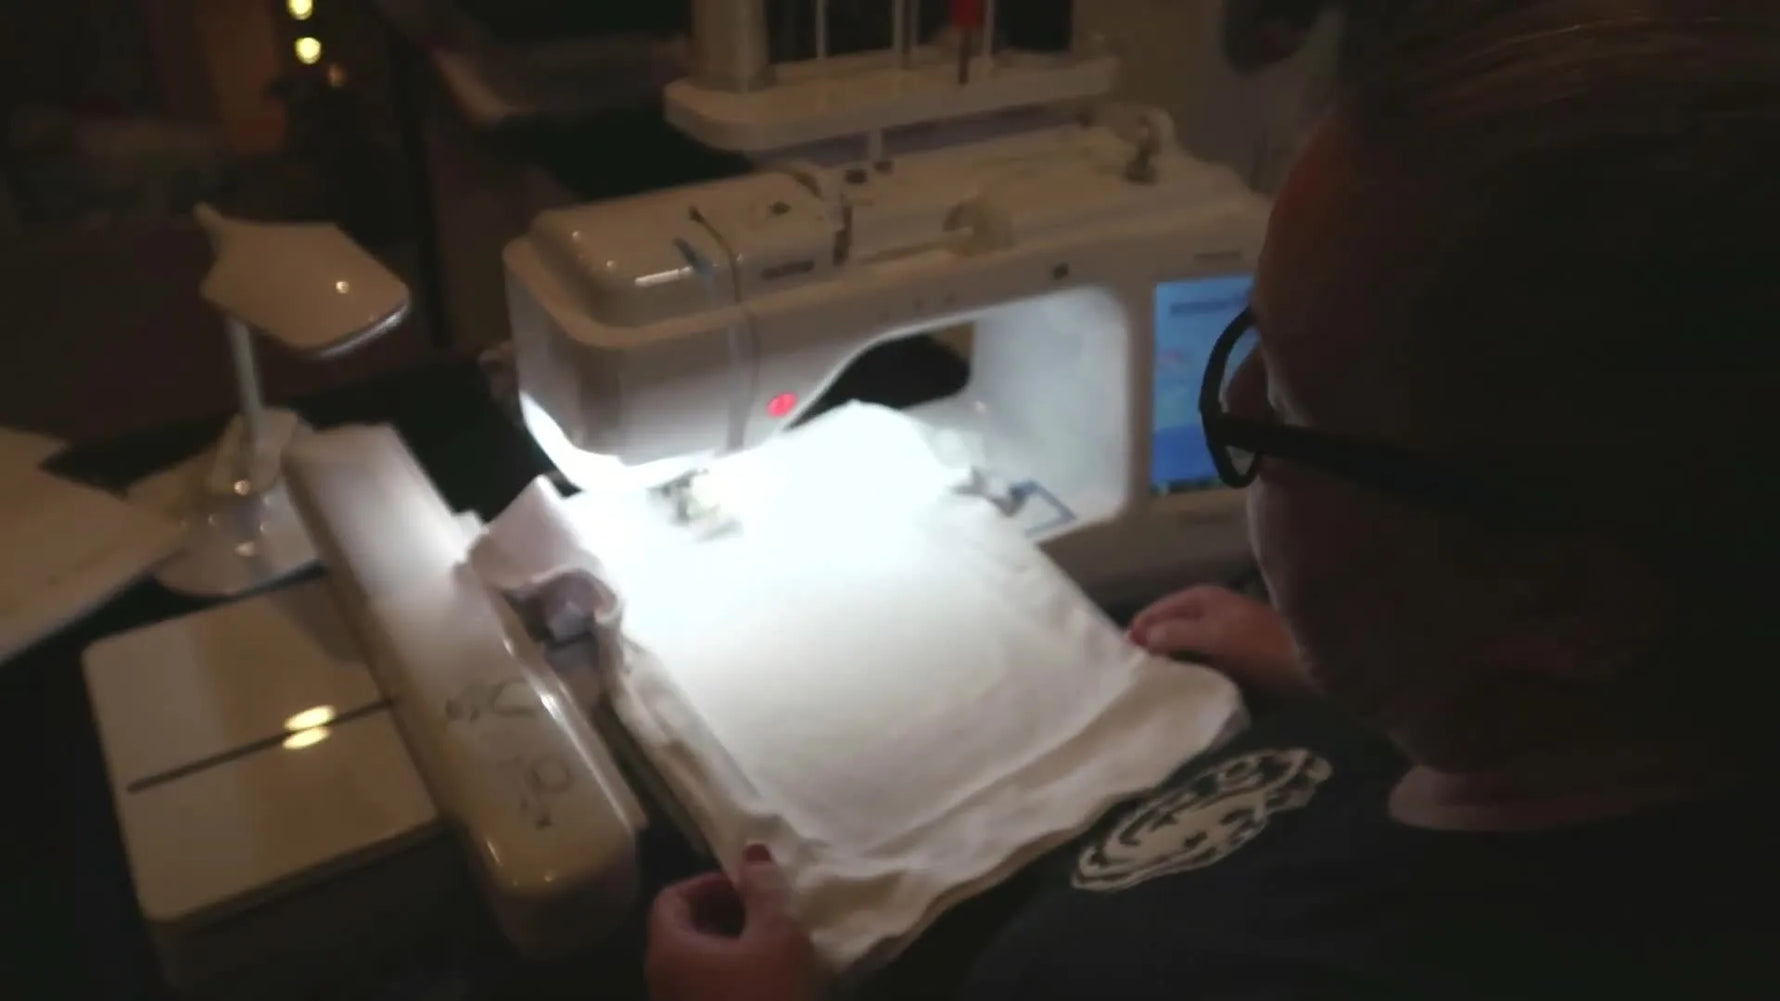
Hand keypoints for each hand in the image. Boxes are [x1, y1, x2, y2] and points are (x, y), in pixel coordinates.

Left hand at [647, 845, 827, 1000]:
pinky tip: (768, 987)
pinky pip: (706, 992)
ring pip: (696, 965)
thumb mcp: (777, 938)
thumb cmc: (767, 999)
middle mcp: (661, 981)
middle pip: (681, 931)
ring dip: (731, 948)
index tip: (748, 891)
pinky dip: (731, 978)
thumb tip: (751, 853)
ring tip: (772, 951)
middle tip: (765, 916)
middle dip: (724, 914)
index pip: (671, 897)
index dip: (709, 883)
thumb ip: (764, 891)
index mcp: (670, 950)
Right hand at [1128, 585, 1310, 696]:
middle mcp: (1207, 612)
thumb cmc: (1261, 646)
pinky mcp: (1233, 658)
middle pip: (1166, 630)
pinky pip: (1200, 664)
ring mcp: (1221, 635)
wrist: (1314, 663)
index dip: (1136, 633)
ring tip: (1151, 690)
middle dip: (1150, 650)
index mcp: (1199, 599)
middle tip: (1132, 680)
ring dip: (1169, 666)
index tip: (1120, 662)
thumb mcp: (1214, 636)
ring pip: (1182, 649)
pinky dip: (1188, 675)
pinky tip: (1180, 692)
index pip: (1153, 612)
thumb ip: (1175, 633)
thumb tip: (1142, 638)